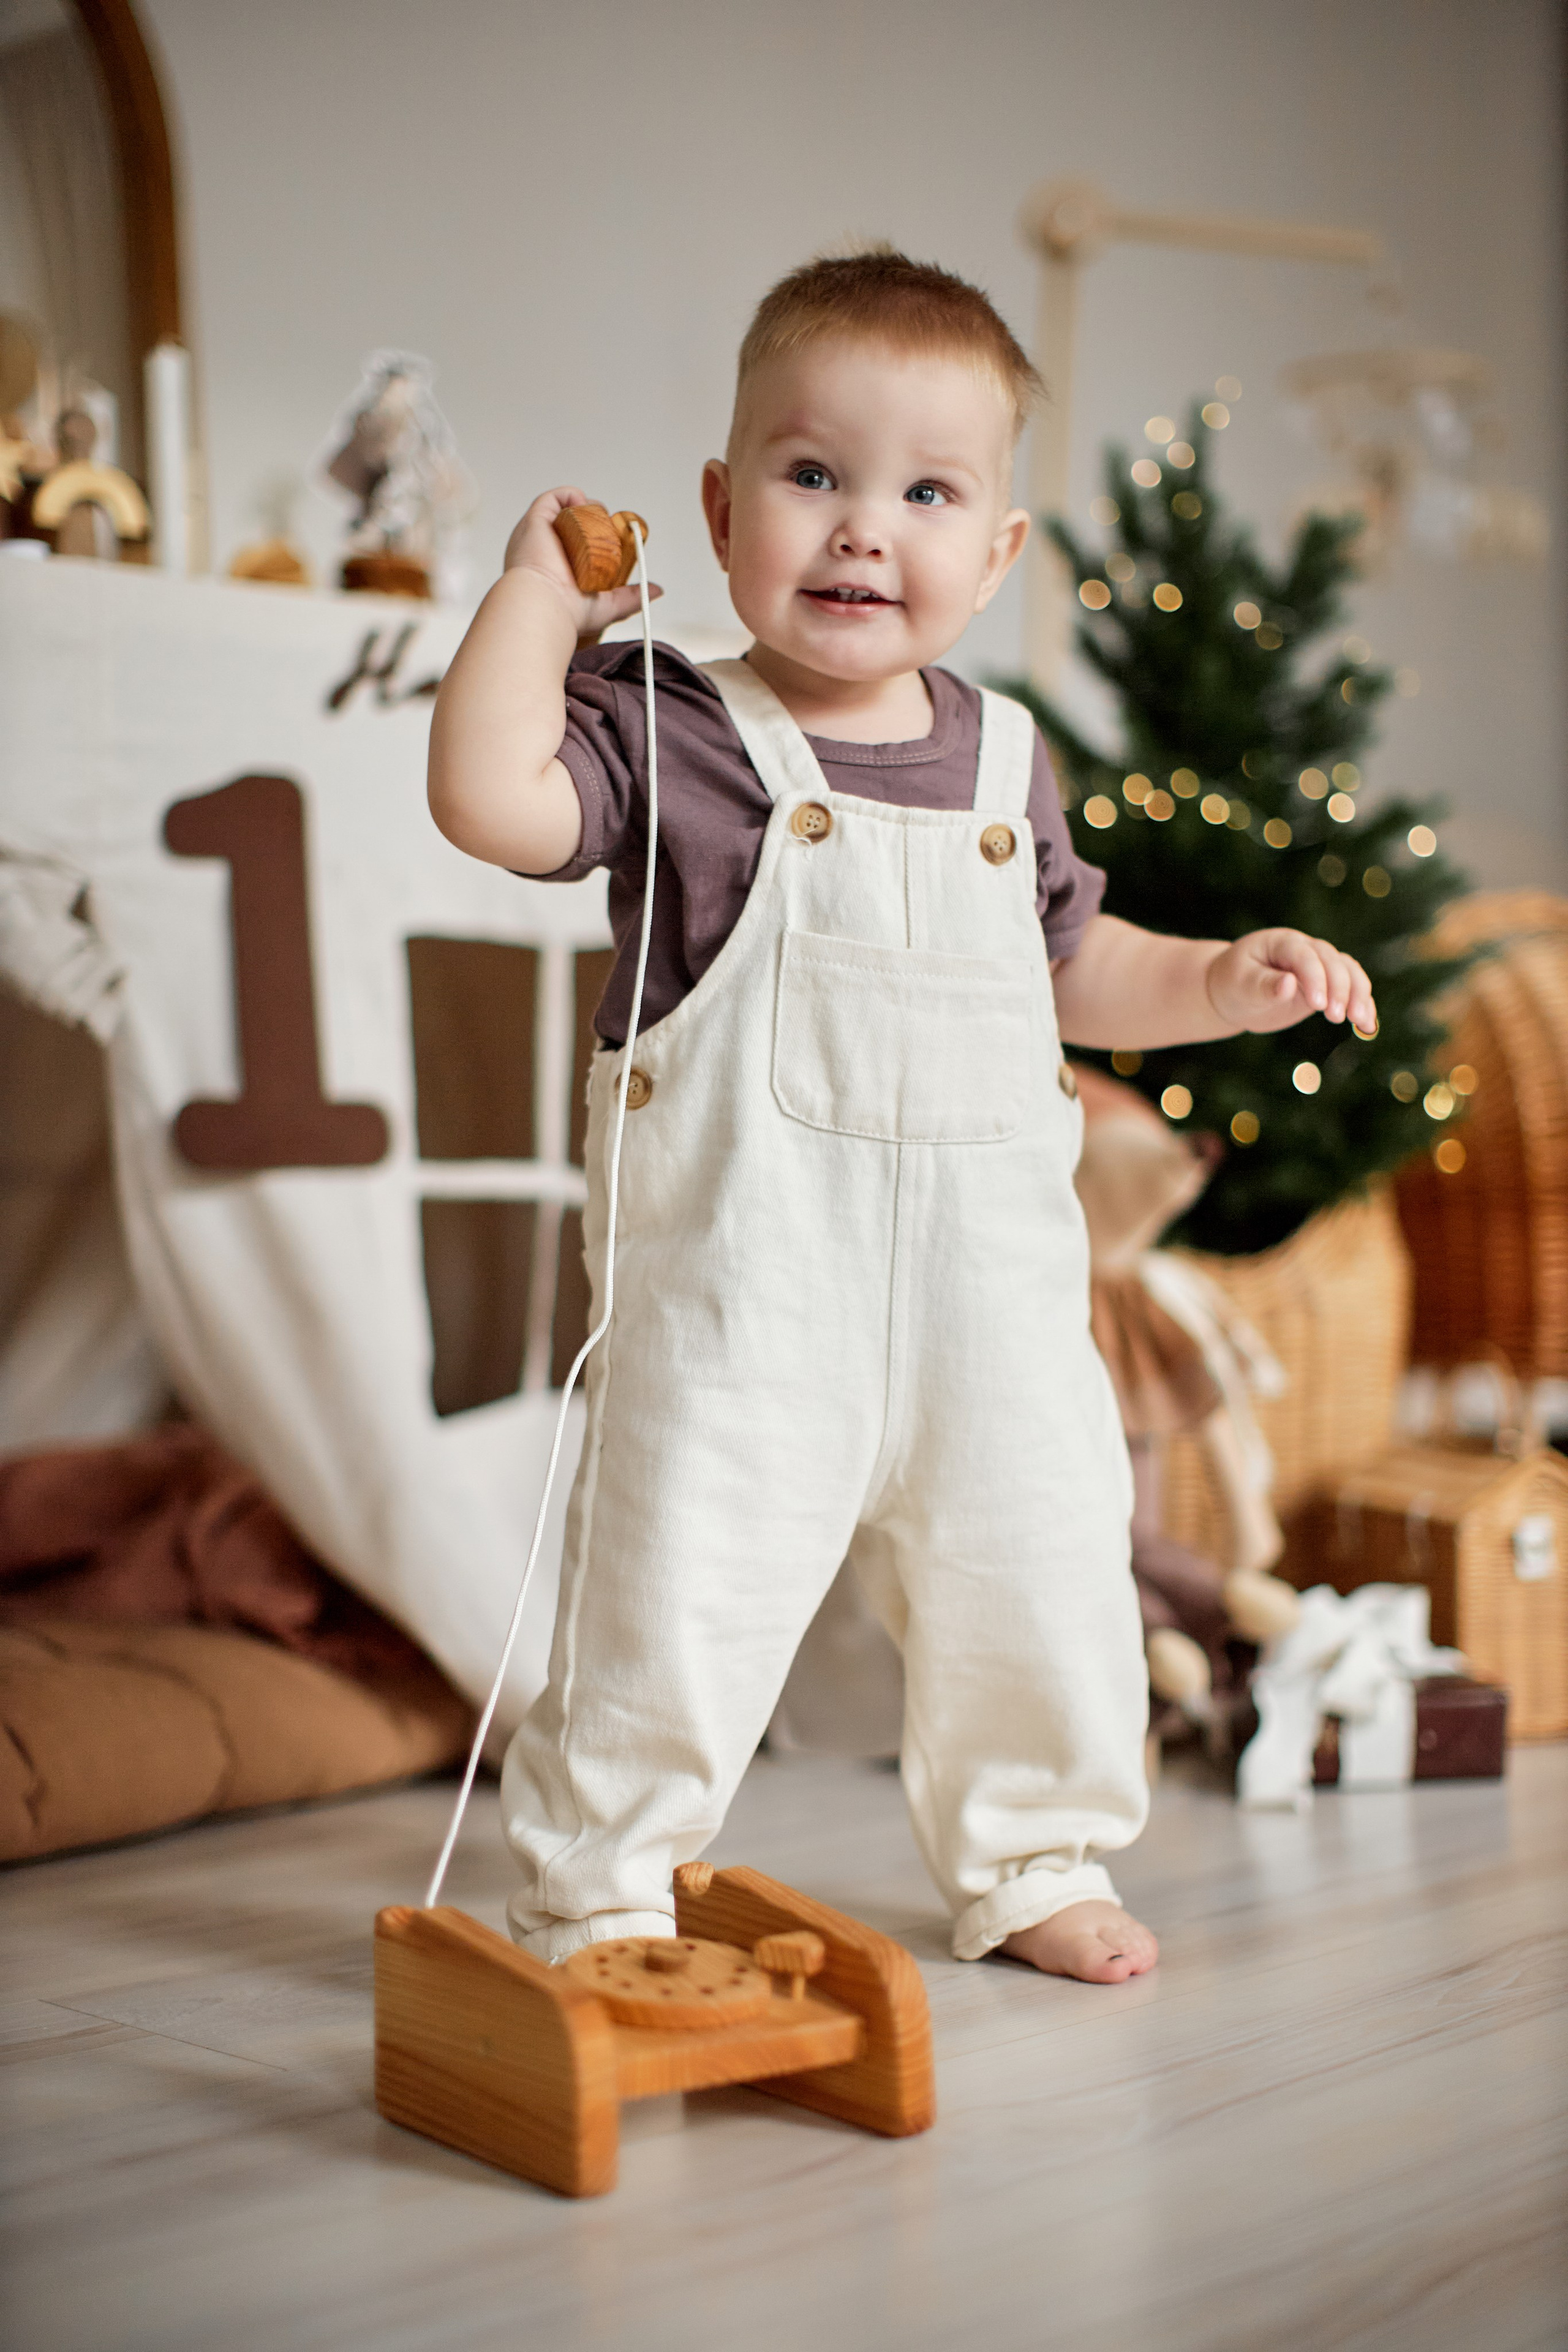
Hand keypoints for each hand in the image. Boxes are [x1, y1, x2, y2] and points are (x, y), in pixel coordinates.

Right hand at [502, 486, 660, 643]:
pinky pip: (553, 497)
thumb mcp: (609, 606)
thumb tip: (654, 590)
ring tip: (601, 522)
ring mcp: (540, 533)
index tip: (615, 545)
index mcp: (556, 569)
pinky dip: (572, 496)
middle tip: (610, 533)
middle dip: (595, 523)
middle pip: (574, 525)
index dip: (598, 540)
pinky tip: (586, 508)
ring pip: (566, 510)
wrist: (545, 605)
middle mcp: (546, 549)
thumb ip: (630, 597)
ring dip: (587, 509)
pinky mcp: (536, 519)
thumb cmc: (568, 612)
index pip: (579, 546)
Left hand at [1206, 928, 1376, 1034]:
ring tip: (1360, 1022)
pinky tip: (1369, 1026)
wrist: (1235, 991)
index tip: (1317, 1006)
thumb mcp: (1241, 985)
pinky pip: (1352, 989)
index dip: (1315, 978)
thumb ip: (1264, 985)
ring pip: (1349, 972)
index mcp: (1282, 942)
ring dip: (1358, 996)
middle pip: (1333, 962)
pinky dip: (1363, 1005)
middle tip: (1336, 1018)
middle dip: (1339, 989)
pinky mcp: (1328, 984)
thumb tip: (1289, 984)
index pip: (1305, 956)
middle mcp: (1306, 949)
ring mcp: (1320, 966)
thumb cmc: (1234, 985)